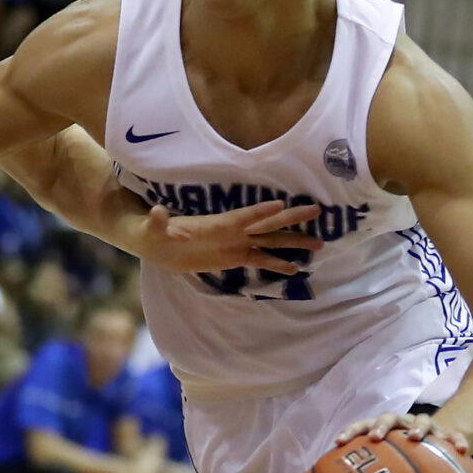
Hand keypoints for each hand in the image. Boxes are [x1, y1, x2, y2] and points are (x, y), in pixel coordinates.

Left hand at [135, 198, 323, 273]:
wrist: (156, 242)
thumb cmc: (154, 232)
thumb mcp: (153, 229)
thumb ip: (159, 222)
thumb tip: (157, 211)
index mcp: (216, 223)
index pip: (242, 216)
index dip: (259, 212)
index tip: (280, 204)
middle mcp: (232, 231)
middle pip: (267, 224)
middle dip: (290, 218)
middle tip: (316, 210)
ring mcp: (236, 243)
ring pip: (270, 241)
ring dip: (293, 242)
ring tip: (319, 244)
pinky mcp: (234, 257)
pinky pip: (260, 260)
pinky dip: (277, 264)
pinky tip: (295, 269)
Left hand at [333, 412, 471, 456]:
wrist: (437, 445)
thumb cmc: (405, 461)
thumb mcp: (388, 467)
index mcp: (385, 430)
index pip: (364, 425)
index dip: (351, 431)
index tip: (339, 443)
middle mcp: (404, 425)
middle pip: (391, 417)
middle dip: (383, 425)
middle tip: (376, 438)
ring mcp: (426, 428)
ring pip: (423, 420)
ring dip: (418, 427)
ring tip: (416, 438)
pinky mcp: (447, 435)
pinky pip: (454, 435)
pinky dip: (457, 440)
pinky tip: (461, 450)